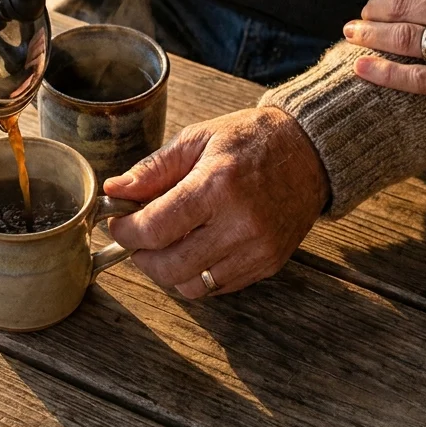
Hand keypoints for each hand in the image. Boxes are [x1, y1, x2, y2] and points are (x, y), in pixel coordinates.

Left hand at [103, 107, 328, 298]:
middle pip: (169, 267)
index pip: (155, 229)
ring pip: (192, 286)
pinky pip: (218, 287)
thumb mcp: (198, 139)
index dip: (126, 231)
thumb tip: (115, 191)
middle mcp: (240, 224)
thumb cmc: (251, 140)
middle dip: (141, 256)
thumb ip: (153, 169)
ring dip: (168, 271)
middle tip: (137, 236)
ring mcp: (258, 249)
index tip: (118, 223)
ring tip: (166, 244)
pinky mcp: (269, 264)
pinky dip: (197, 275)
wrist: (310, 152)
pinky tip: (195, 248)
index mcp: (217, 186)